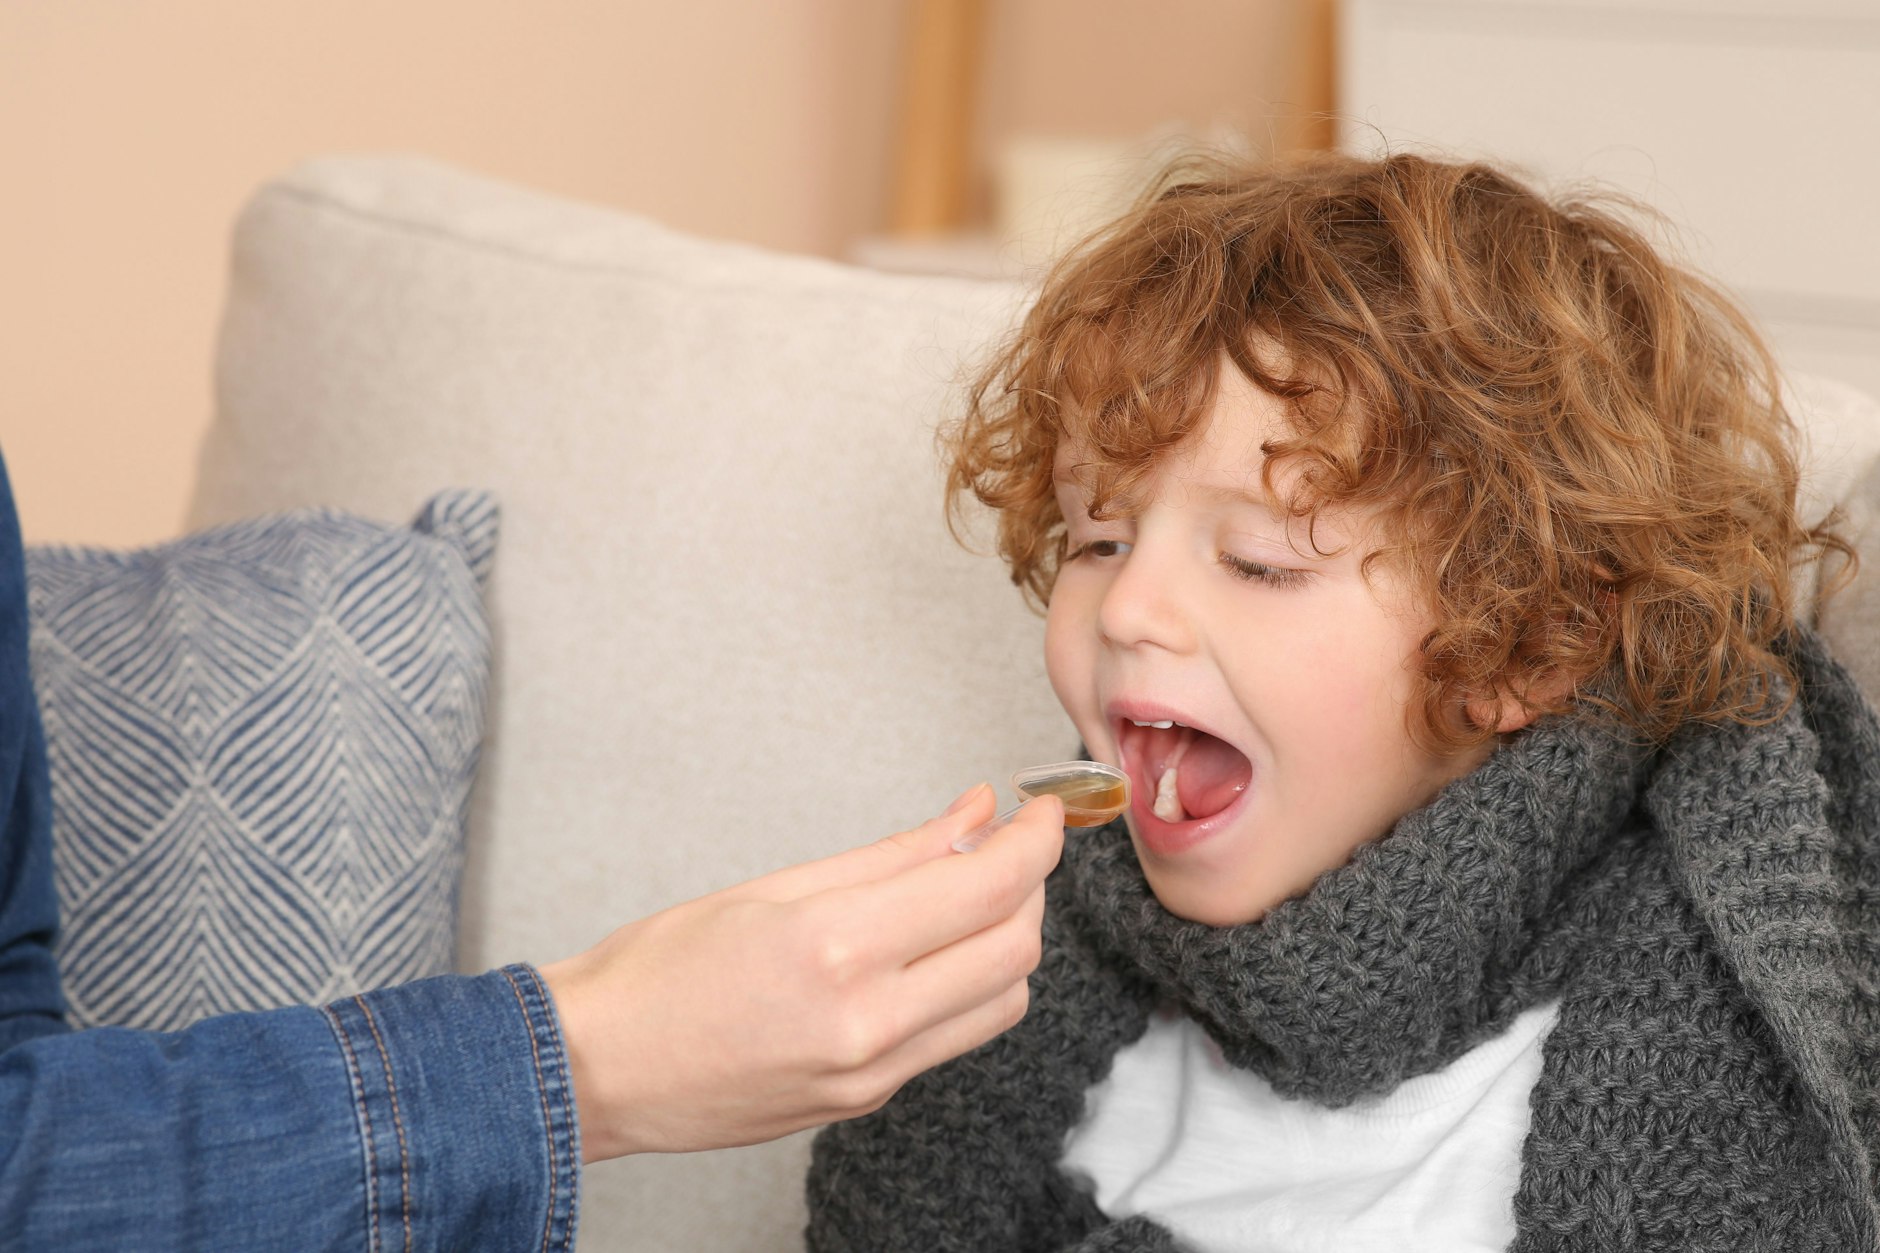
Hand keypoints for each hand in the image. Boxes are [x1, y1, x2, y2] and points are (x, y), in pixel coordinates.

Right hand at [538, 784, 1063, 1159]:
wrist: (594, 1072)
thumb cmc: (658, 972)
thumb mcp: (775, 886)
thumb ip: (893, 852)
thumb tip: (974, 812)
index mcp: (837, 948)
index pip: (987, 885)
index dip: (1035, 839)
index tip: (1043, 810)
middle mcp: (868, 1021)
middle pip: (1015, 947)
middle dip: (1029, 885)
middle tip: (1010, 843)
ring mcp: (872, 1073)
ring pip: (1002, 1001)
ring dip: (1009, 940)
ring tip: (973, 895)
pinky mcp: (867, 1102)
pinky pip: (954, 1038)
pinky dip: (968, 986)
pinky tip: (933, 951)